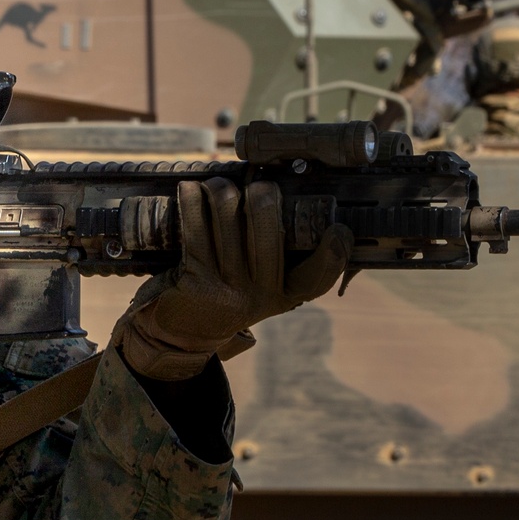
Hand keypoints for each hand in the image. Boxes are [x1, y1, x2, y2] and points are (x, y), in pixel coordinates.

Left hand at [114, 178, 350, 380]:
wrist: (180, 333)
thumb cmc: (224, 296)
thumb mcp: (258, 289)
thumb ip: (276, 259)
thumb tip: (283, 200)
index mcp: (283, 296)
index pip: (318, 277)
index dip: (334, 252)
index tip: (338, 229)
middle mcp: (259, 294)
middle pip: (268, 224)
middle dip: (262, 192)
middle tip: (256, 186)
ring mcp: (226, 286)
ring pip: (228, 213)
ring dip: (220, 188)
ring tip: (217, 185)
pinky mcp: (195, 277)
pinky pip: (194, 224)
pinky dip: (192, 198)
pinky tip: (191, 189)